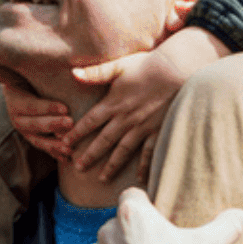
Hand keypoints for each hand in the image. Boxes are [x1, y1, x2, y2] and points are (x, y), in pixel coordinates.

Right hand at [0, 58, 71, 157]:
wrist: (32, 85)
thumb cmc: (31, 73)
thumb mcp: (21, 69)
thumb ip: (7, 68)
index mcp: (14, 101)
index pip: (30, 106)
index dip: (46, 107)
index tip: (65, 108)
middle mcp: (17, 119)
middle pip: (34, 125)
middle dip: (53, 125)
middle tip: (71, 124)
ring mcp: (26, 132)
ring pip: (39, 141)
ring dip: (54, 146)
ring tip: (70, 149)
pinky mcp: (36, 139)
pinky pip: (45, 149)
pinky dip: (56, 155)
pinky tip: (68, 158)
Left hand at [65, 27, 230, 177]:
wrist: (178, 70)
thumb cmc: (148, 64)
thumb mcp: (119, 65)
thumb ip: (96, 73)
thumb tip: (73, 73)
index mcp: (114, 103)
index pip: (90, 121)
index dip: (76, 133)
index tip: (64, 143)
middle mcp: (126, 118)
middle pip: (104, 140)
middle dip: (90, 155)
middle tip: (78, 168)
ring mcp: (143, 127)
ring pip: (123, 150)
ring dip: (112, 165)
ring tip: (102, 179)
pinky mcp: (159, 130)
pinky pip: (149, 152)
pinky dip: (144, 166)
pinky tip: (139, 178)